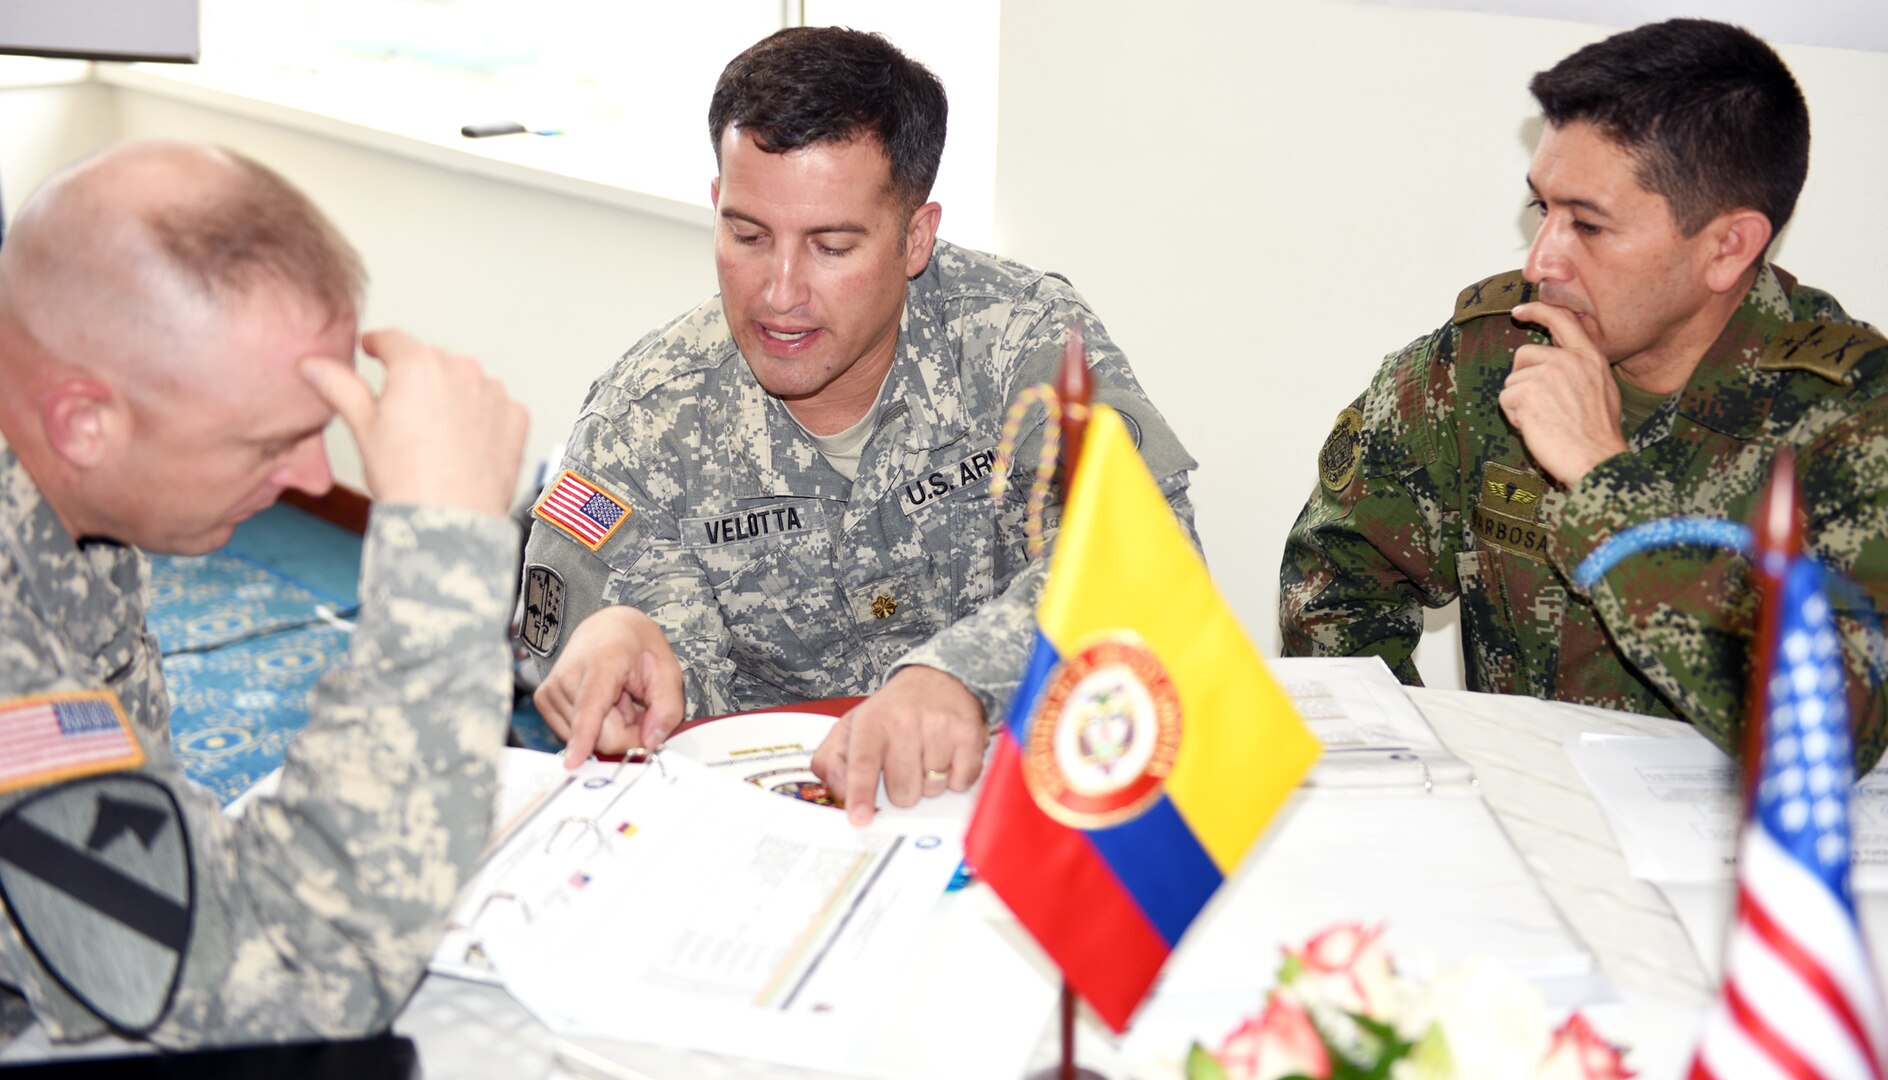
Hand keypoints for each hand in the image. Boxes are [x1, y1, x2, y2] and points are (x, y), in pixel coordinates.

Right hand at [300, 328, 527, 516]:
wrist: (450, 522)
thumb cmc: (407, 480)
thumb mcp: (362, 427)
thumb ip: (338, 386)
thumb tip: (313, 364)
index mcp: (419, 365)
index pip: (393, 339)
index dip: (377, 344)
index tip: (374, 349)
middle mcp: (462, 370)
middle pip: (431, 362)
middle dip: (416, 380)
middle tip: (403, 415)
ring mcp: (493, 393)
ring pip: (465, 383)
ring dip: (451, 397)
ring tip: (434, 436)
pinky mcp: (516, 417)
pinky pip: (494, 406)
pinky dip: (481, 418)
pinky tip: (464, 443)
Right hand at [534, 606, 684, 764]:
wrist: (606, 627)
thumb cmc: (635, 646)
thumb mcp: (668, 670)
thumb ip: (667, 708)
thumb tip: (650, 743)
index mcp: (600, 663)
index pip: (589, 707)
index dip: (583, 737)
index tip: (572, 762)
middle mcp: (567, 676)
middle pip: (599, 734)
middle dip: (626, 730)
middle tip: (633, 703)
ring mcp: (551, 690)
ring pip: (588, 739)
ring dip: (610, 726)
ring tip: (615, 696)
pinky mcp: (544, 702)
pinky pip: (576, 736)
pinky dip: (595, 726)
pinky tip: (601, 702)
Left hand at [812, 666, 986, 825]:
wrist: (935, 678)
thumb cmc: (891, 712)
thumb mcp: (851, 728)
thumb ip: (832, 761)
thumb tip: (840, 791)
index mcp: (871, 722)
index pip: (863, 764)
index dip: (861, 793)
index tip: (860, 817)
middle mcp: (905, 721)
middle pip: (903, 790)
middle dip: (903, 790)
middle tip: (903, 766)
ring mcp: (939, 726)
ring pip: (933, 789)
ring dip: (929, 782)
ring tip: (926, 755)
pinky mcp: (968, 733)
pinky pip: (961, 782)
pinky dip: (954, 777)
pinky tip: (947, 756)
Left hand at [1499, 302, 1628, 486]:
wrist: (1598, 459)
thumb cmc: (1598, 434)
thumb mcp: (1602, 389)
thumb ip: (1580, 368)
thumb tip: (1556, 358)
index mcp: (1590, 357)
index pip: (1562, 320)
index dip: (1538, 311)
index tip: (1520, 311)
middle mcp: (1569, 359)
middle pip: (1524, 354)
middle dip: (1522, 379)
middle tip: (1541, 407)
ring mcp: (1548, 373)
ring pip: (1513, 380)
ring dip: (1520, 403)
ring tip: (1545, 420)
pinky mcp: (1529, 391)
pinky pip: (1506, 398)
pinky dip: (1514, 416)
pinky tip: (1536, 427)